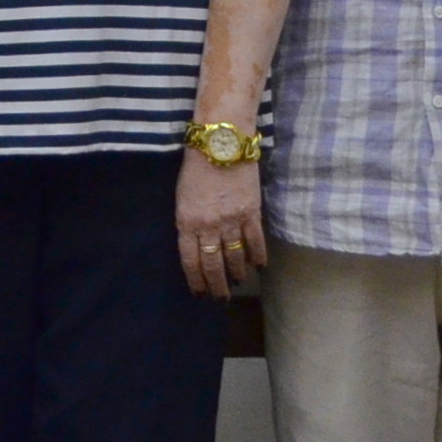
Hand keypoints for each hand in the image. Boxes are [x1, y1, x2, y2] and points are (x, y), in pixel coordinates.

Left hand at [176, 153, 267, 297]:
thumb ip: (189, 221)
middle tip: (221, 298)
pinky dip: (257, 256)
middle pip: (212, 264)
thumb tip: (198, 244)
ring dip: (237, 273)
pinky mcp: (251, 213)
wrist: (221, 144)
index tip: (199, 293)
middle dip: (217, 285)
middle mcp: (208, 226)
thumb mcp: (182, 197)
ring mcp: (231, 221)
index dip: (196, 279)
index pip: (190, 260)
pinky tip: (258, 266)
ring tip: (238, 283)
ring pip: (234, 257)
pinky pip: (255, 241)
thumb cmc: (196, 167)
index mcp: (187, 222)